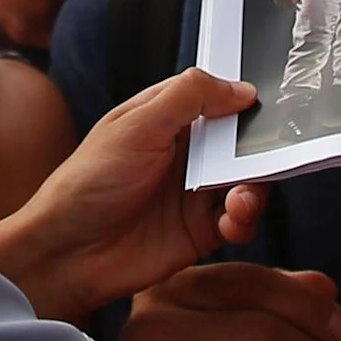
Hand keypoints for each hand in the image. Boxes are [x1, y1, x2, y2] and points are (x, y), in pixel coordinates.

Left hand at [0, 68, 270, 323]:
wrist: (68, 252)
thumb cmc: (89, 182)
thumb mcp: (136, 126)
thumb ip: (188, 97)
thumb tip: (241, 88)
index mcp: (168, 117)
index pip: (218, 96)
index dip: (244, 97)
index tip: (272, 102)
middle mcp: (186, 151)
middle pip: (242, 140)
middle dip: (261, 145)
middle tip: (272, 152)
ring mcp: (196, 191)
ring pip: (248, 180)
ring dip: (255, 185)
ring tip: (242, 196)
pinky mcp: (202, 230)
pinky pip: (240, 219)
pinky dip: (245, 218)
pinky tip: (233, 218)